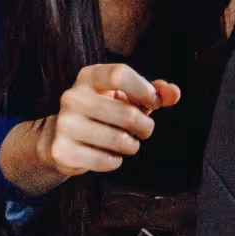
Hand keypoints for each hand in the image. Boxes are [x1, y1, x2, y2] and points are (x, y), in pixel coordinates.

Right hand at [38, 64, 181, 179]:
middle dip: (145, 127)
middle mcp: (73, 97)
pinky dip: (115, 161)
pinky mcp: (62, 150)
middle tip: (143, 130)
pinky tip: (106, 153)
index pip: (120, 74)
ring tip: (125, 142)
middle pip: (127, 114)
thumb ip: (153, 92)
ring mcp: (65, 124)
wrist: (59, 135)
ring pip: (120, 141)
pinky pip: (107, 160)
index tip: (152, 102)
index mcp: (89, 77)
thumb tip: (174, 94)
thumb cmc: (103, 111)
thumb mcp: (126, 96)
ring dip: (132, 146)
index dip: (145, 91)